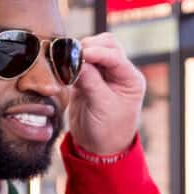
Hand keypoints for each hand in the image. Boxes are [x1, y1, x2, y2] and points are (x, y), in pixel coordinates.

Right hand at [68, 32, 145, 154]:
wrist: (99, 148)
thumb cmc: (108, 131)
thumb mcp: (102, 107)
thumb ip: (91, 82)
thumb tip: (78, 61)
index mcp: (130, 79)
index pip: (115, 56)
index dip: (98, 53)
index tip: (82, 54)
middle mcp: (119, 73)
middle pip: (106, 45)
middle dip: (89, 47)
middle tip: (73, 56)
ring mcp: (103, 74)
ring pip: (93, 50)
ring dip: (80, 53)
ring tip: (67, 63)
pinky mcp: (88, 78)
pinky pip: (79, 62)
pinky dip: (71, 62)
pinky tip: (63, 69)